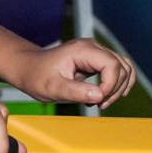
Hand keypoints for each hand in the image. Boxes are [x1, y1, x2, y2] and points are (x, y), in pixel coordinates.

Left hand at [13, 39, 134, 109]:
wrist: (27, 68)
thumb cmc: (36, 76)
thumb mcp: (53, 88)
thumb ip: (76, 92)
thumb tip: (100, 95)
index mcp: (82, 50)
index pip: (112, 65)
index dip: (111, 85)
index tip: (98, 101)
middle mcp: (92, 47)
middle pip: (121, 67)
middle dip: (115, 89)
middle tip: (98, 105)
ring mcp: (95, 52)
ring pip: (123, 67)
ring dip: (119, 87)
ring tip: (102, 102)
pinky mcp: (95, 60)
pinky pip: (117, 69)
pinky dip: (117, 83)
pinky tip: (107, 96)